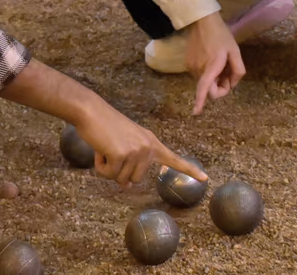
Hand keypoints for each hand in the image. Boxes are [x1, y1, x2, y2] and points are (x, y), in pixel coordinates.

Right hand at [0, 59, 205, 185]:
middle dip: (119, 170)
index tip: (205, 178)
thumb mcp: (123, 144)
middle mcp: (148, 147)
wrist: (90, 110)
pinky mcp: (122, 155)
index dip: (189, 170)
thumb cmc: (104, 126)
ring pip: (121, 179)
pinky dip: (101, 166)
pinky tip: (100, 150)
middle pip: (135, 179)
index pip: (174, 159)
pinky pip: (110, 175)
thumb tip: (127, 186)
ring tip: (105, 147)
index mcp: (151, 142)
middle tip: (111, 149)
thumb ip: (131, 163)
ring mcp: (136, 151)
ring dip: (108, 168)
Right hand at [186, 12, 244, 114]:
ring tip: (221, 63)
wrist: (202, 21)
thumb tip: (231, 84)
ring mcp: (191, 66)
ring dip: (214, 79)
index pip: (204, 88)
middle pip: (208, 88)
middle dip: (220, 86)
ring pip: (204, 82)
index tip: (196, 112)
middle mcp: (198, 69)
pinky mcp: (188, 62)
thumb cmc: (221, 35)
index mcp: (211, 66)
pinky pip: (200, 75)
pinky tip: (212, 59)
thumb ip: (237, 71)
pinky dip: (208, 74)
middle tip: (229, 73)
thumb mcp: (235, 51)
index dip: (200, 101)